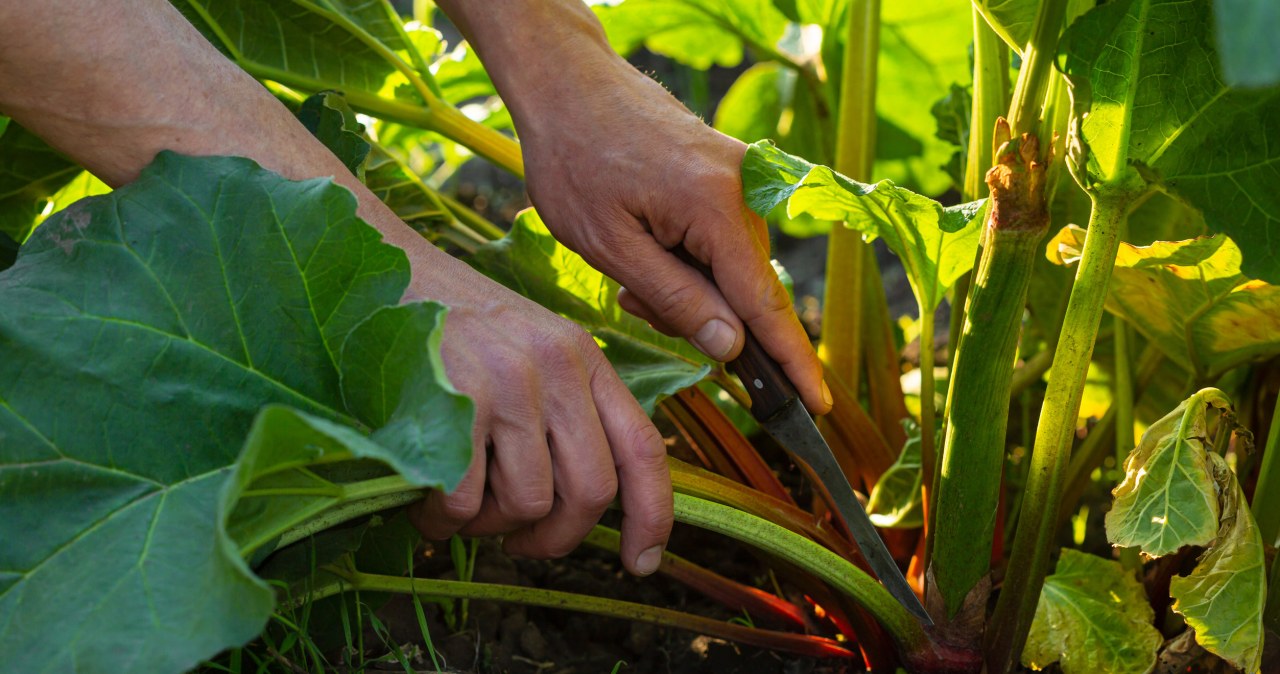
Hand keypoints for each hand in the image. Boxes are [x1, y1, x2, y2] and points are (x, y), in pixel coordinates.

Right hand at [401, 250, 672, 575]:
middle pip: (591, 491)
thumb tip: (579, 503)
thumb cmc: (446, 326)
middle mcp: (556, 366)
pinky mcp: (457, 401)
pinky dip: (441, 519)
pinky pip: (466, 504)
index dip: (652, 515)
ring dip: (487, 524)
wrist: (373, 273)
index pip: (641, 447)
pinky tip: (422, 495)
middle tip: (517, 542)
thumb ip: (562, 407)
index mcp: (582, 357)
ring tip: (455, 497)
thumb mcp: (525, 347)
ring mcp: (509, 382)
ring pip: (527, 504)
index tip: (642, 562)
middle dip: (555, 537)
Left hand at [516, 58, 831, 413]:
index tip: (817, 407)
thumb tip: (732, 347)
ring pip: (732, 268)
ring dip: (689, 286)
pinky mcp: (731, 171)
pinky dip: (691, 258)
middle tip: (634, 301)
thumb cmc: (575, 159)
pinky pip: (724, 238)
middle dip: (701, 316)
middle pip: (746, 290)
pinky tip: (647, 245)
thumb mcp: (609, 245)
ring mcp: (743, 176)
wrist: (568, 83)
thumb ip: (674, 299)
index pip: (764, 305)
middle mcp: (745, 189)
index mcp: (716, 207)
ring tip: (630, 264)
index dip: (791, 361)